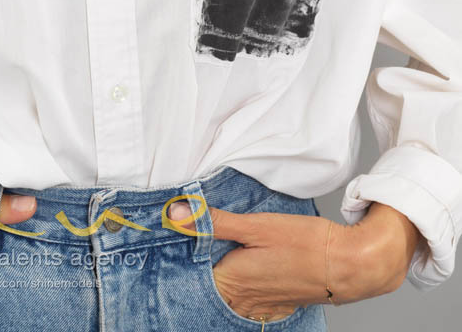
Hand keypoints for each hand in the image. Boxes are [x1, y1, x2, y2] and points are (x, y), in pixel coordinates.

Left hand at [168, 198, 405, 321]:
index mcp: (232, 281)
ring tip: (216, 254)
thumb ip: (213, 222)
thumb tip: (175, 213)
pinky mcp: (278, 305)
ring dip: (220, 277)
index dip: (180, 259)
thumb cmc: (304, 243)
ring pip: (229, 295)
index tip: (172, 240)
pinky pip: (249, 302)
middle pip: (210, 288)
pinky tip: (244, 270)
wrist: (348, 265)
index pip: (192, 278)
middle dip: (198, 268)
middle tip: (193, 241)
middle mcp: (244, 301)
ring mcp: (262, 307)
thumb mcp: (255, 225)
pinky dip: (241, 287)